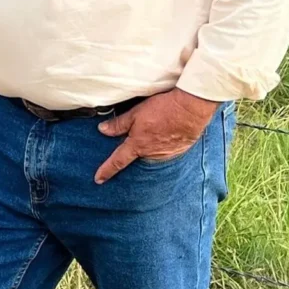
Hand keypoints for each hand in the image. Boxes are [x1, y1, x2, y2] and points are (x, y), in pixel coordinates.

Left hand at [94, 89, 219, 183]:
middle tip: (138, 137)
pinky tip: (166, 132)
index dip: (107, 170)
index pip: (118, 161)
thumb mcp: (135, 113)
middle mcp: (151, 154)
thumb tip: (102, 130)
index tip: (98, 179)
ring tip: (155, 129)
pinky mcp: (178, 151)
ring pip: (151, 153)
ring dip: (150, 145)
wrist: (190, 110)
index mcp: (138, 145)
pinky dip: (163, 144)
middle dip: (135, 149)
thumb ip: (119, 124)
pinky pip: (165, 151)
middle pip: (137, 156)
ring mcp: (166, 154)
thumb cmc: (162, 109)